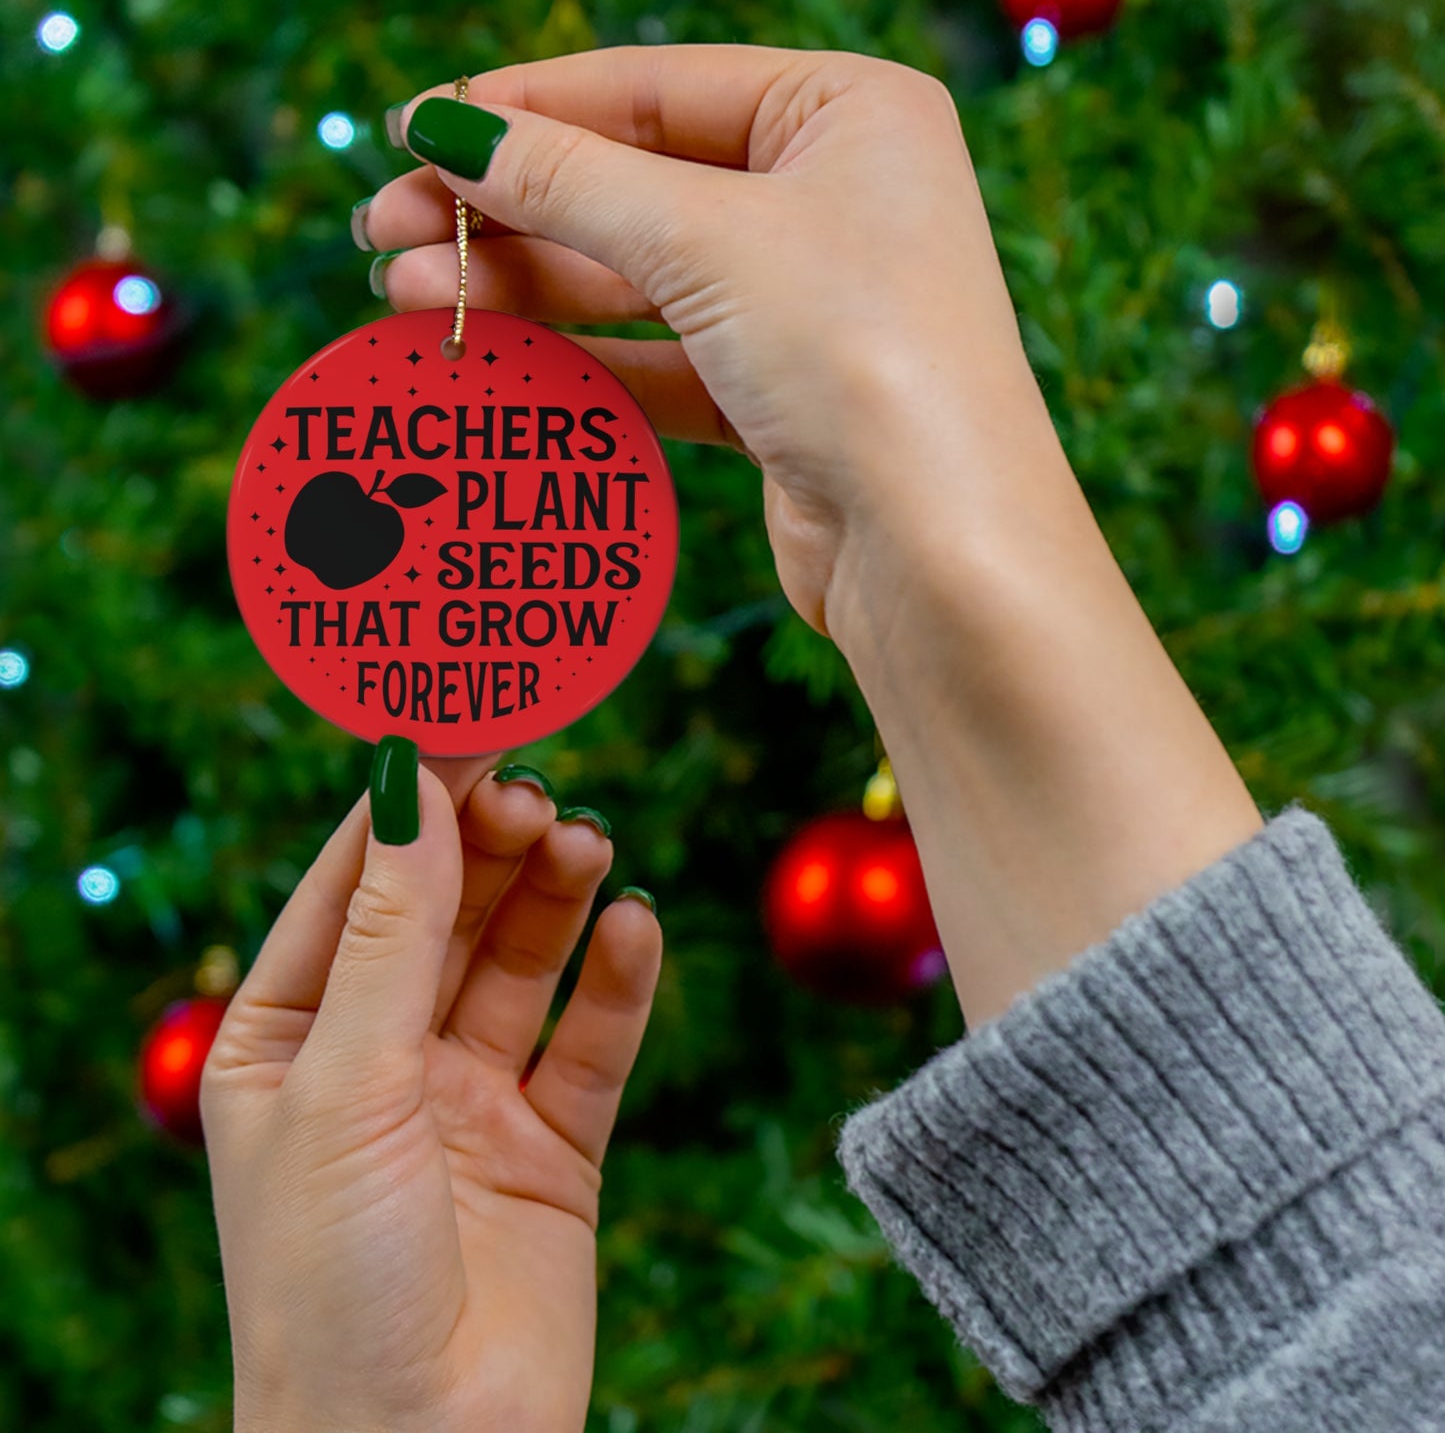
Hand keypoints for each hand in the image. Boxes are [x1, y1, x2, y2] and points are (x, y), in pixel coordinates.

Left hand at [202, 751, 660, 1432]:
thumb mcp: (346, 1084)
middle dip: (489, 844)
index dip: (409, 801)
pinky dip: (617, 982)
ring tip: (586, 843)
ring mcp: (468, 1100)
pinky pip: (591, 1042)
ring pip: (521, 963)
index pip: (353, 883)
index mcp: (288, 1038)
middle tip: (537, 788)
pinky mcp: (552, 1146)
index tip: (467, 720)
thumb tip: (412, 784)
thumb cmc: (332, 1281)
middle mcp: (379, 1058)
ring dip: (554, 897)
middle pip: (445, 911)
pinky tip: (635, 928)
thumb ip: (392, 932)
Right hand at [361, 45, 1047, 645]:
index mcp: (847, 113)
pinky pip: (659, 361)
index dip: (526, 108)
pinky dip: (578, 361)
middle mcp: (834, 199)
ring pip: (638, 280)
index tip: (414, 130)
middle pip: (635, 185)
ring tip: (408, 299)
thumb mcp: (705, 240)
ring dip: (524, 289)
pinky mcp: (781, 398)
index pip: (654, 88)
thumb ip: (569, 181)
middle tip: (384, 231)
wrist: (938, 551)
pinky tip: (492, 359)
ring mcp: (808, 304)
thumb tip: (448, 129)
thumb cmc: (860, 357)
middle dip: (507, 211)